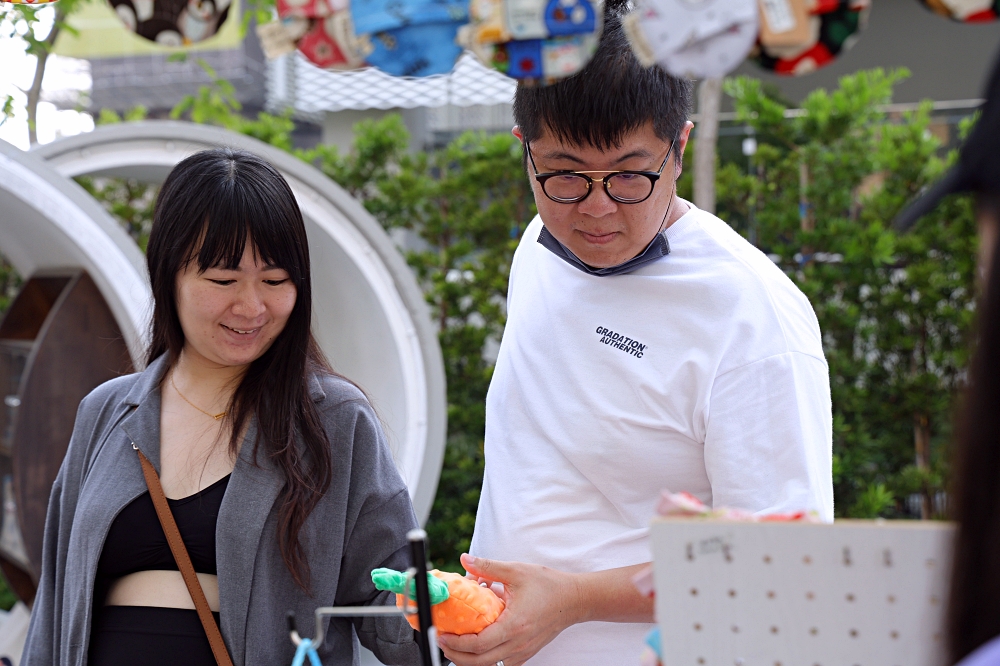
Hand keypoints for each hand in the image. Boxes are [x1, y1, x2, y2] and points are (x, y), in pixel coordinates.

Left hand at [436, 554, 582, 665]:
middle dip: (457, 656)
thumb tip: (465, 559)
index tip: (443, 634)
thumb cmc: (548, 585)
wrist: (574, 599)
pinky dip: (486, 660)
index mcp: (514, 625)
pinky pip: (502, 664)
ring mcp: (523, 652)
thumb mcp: (516, 571)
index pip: (479, 644)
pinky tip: (477, 649)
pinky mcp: (527, 653)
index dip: (457, 643)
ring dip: (470, 661)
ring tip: (456, 647)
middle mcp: (518, 644)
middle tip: (443, 643)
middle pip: (480, 662)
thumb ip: (488, 566)